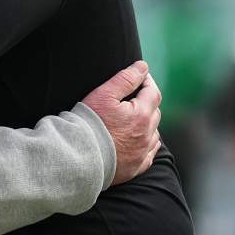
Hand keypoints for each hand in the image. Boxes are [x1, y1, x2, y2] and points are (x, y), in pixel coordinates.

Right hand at [81, 60, 162, 186]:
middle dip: (146, 101)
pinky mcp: (136, 167)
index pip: (153, 92)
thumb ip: (125, 79)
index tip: (139, 77)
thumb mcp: (104, 94)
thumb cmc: (89, 123)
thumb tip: (142, 67)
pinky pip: (150, 153)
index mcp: (141, 115)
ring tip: (131, 118)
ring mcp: (143, 153)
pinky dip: (147, 143)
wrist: (79, 156)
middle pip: (155, 112)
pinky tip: (137, 140)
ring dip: (147, 123)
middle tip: (132, 96)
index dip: (147, 82)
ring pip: (154, 133)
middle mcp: (147, 135)